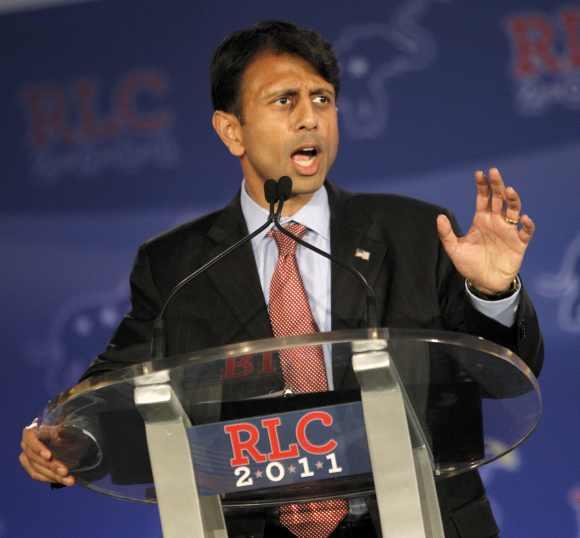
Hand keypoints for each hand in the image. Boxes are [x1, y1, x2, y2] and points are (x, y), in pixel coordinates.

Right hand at [19, 419, 75, 486]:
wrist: (62, 433)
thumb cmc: (65, 427)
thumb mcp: (65, 426)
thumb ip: (62, 429)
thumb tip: (58, 433)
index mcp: (32, 430)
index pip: (30, 438)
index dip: (38, 448)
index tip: (49, 456)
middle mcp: (26, 443)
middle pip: (34, 457)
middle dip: (51, 466)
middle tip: (65, 472)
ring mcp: (26, 456)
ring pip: (36, 469)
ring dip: (53, 476)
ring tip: (69, 480)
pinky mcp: (30, 466)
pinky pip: (37, 475)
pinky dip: (50, 478)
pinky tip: (62, 481)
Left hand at [436, 168, 534, 293]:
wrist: (484, 283)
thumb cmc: (469, 264)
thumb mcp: (454, 249)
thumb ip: (446, 234)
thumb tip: (439, 216)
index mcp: (481, 220)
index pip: (483, 198)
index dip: (482, 186)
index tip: (479, 173)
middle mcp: (496, 222)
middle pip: (499, 199)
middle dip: (497, 185)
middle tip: (494, 172)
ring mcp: (508, 231)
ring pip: (514, 210)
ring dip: (513, 200)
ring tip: (510, 191)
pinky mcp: (519, 243)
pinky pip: (526, 231)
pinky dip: (527, 225)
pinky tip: (524, 219)